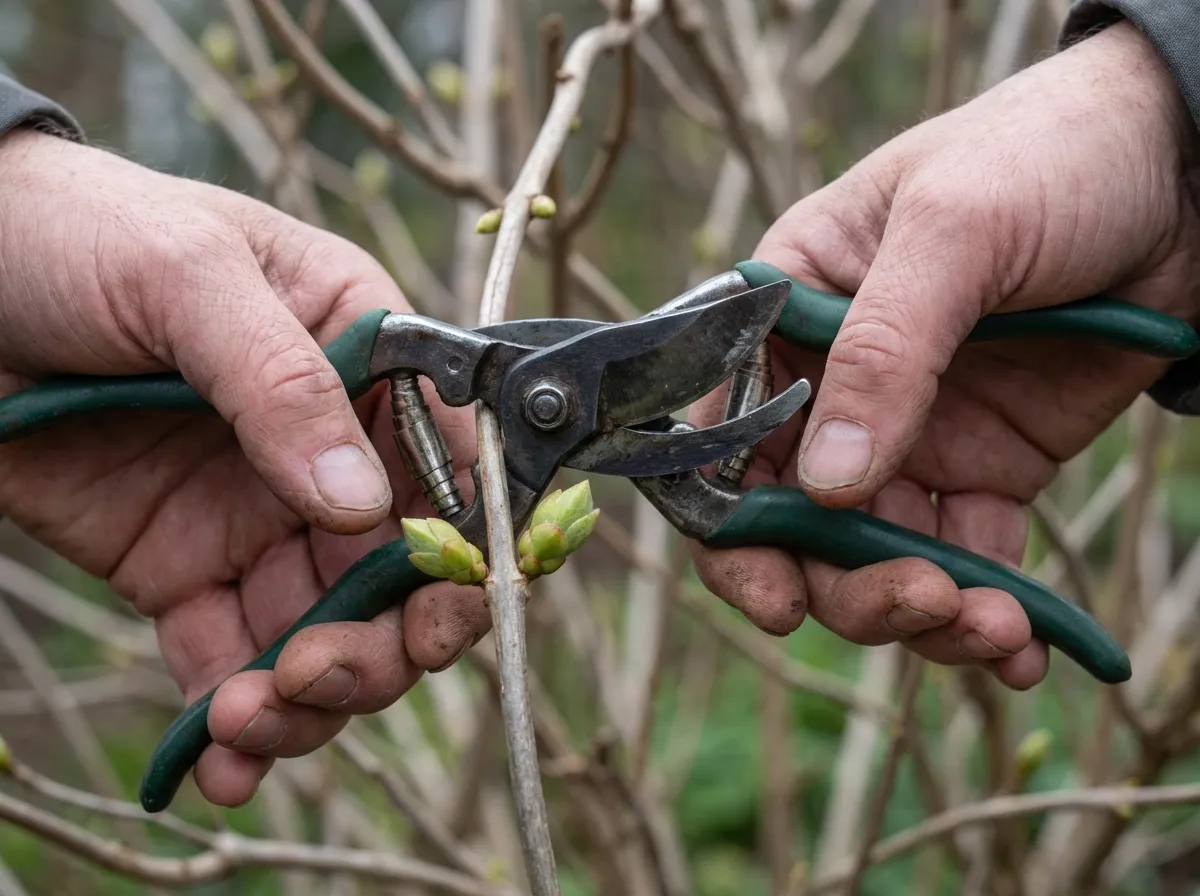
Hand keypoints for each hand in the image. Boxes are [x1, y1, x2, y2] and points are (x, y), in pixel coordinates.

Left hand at [0, 129, 488, 805]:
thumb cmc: (81, 232)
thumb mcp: (188, 275)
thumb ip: (282, 381)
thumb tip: (363, 500)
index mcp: (364, 358)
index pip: (448, 460)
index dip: (463, 543)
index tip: (444, 607)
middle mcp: (327, 448)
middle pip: (399, 572)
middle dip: (384, 642)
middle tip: (325, 674)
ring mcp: (257, 514)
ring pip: (325, 631)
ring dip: (311, 696)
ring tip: (255, 721)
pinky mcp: (183, 568)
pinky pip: (229, 657)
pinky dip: (234, 720)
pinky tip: (223, 762)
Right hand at [691, 21, 1199, 688]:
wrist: (1189, 168)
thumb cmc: (1045, 157)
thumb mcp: (953, 229)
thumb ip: (883, 351)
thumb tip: (824, 487)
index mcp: (786, 316)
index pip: (724, 436)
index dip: (731, 527)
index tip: (776, 596)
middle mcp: (833, 388)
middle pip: (795, 523)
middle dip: (845, 584)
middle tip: (921, 602)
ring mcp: (910, 435)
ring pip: (877, 556)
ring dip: (924, 612)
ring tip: (995, 628)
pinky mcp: (986, 468)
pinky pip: (968, 558)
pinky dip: (989, 615)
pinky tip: (1023, 648)